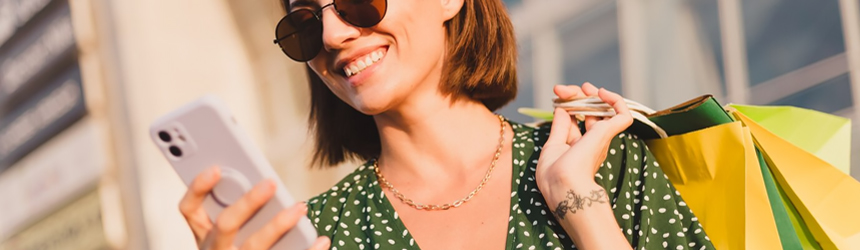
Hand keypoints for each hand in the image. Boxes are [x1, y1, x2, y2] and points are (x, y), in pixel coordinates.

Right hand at [179, 167, 329, 249]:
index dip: (198, 187)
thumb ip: (240, 208)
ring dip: (279, 224)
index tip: (215, 167)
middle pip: (226, 224)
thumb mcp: (231, 233)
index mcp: (204, 234)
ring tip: (301, 207)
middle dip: (248, 202)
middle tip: (270, 183)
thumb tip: (266, 183)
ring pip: (254, 245)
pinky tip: (322, 240)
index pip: (189, 209)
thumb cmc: (243, 247)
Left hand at [535, 83, 632, 205]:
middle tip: (562, 89)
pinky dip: (616, 100)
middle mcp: (591, 141)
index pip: (576, 118)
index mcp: (578, 146)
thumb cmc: (554, 175)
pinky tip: (602, 93)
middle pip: (590, 111)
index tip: (556, 95)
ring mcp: (600, 138)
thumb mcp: (552, 146)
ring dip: (594, 94)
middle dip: (578, 96)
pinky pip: (623, 115)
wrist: (563, 185)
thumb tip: (561, 109)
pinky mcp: (608, 134)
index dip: (567, 104)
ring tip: (584, 87)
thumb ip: (559, 128)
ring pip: (605, 109)